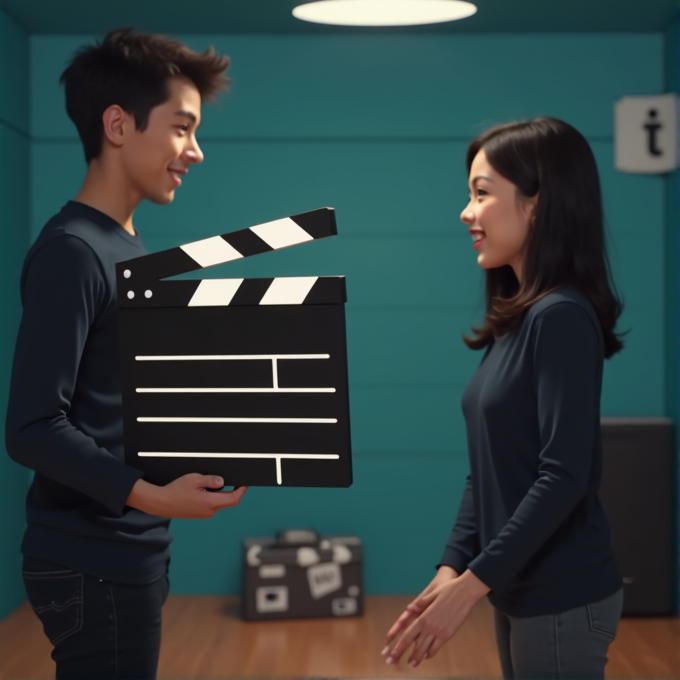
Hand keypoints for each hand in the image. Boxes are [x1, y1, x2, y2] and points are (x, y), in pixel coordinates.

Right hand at [126, 474, 247, 518]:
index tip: (245, 484)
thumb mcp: (195, 479)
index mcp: (210, 503)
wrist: (161, 503)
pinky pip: (211, 505)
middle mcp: (210, 511)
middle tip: (228, 479)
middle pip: (227, 500)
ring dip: (219, 493)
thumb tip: (222, 481)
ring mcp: (204, 514)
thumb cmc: (176, 490)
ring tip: (208, 484)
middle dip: (231, 490)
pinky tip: (202, 490)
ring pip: (219, 502)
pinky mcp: (199, 514)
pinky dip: (212, 497)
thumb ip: (211, 480)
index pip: (234, 499)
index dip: (242, 491)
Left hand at [383, 569, 489, 667]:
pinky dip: (430, 653)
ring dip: (418, 658)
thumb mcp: (432, 594)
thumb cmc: (448, 590)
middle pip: (415, 645)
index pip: (408, 636)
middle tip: (396, 662)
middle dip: (405, 655)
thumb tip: (408, 609)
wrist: (466, 592)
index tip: (392, 654)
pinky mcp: (449, 634)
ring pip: (426, 649)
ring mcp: (440, 632)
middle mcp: (431, 627)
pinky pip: (437, 647)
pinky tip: (427, 655)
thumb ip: (420, 604)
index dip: (399, 646)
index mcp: (424, 617)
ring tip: (412, 664)